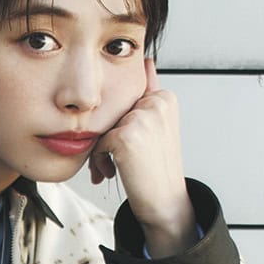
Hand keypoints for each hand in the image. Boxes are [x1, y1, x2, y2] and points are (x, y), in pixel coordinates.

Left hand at [87, 57, 193, 242]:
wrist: (164, 202)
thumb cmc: (156, 168)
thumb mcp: (157, 127)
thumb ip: (148, 95)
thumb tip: (146, 62)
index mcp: (165, 98)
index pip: (128, 96)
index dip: (120, 121)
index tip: (130, 144)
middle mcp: (156, 102)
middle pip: (112, 112)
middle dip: (107, 138)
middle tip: (113, 162)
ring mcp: (142, 117)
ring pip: (103, 126)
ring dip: (101, 151)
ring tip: (112, 169)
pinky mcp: (127, 135)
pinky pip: (98, 142)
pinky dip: (99, 160)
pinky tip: (112, 173)